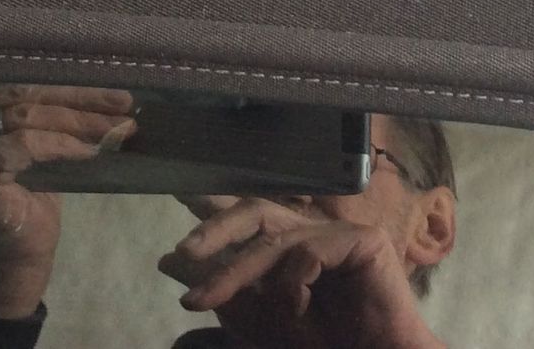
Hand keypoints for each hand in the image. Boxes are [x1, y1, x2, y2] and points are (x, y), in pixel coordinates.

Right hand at [0, 83, 136, 316]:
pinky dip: (64, 144)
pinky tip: (92, 150)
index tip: (108, 82)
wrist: (12, 261)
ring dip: (80, 119)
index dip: (63, 78)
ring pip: (27, 114)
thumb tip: (97, 83)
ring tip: (117, 126)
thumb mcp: (35, 143)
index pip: (16, 78)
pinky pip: (27, 143)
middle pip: (21, 92)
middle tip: (122, 101)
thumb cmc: (26, 199)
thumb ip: (45, 110)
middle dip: (78, 96)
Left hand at [159, 196, 446, 348]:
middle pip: (257, 211)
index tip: (179, 199)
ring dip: (236, 270)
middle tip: (183, 252)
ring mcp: (339, 233)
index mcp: (292, 247)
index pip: (249, 218)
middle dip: (215, 227)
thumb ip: (222, 291)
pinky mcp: (364, 240)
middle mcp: (313, 233)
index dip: (215, 206)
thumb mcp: (261, 322)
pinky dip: (290, 285)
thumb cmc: (328, 345)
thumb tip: (170, 261)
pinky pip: (308, 253)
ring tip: (205, 299)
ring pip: (274, 238)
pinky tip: (296, 311)